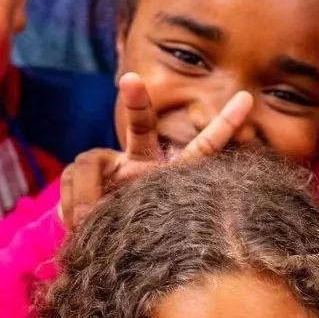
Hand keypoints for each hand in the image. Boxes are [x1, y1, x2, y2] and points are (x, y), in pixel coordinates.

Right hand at [58, 79, 251, 229]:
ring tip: (83, 222)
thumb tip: (94, 220)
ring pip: (88, 164)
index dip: (224, 126)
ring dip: (84, 197)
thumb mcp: (149, 229)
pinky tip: (73, 221)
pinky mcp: (84, 170)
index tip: (247, 100)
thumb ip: (138, 223)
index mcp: (171, 175)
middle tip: (131, 79)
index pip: (204, 149)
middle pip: (141, 126)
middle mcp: (144, 161)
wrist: (107, 238)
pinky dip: (71, 205)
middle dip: (136, 103)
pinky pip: (72, 182)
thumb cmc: (137, 232)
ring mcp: (114, 164)